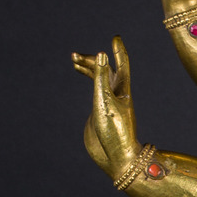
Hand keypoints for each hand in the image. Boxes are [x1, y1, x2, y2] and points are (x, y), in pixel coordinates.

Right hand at [71, 38, 138, 176]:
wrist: (116, 159)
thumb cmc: (114, 132)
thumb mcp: (104, 102)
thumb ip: (101, 78)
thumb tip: (102, 53)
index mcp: (123, 91)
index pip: (122, 65)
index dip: (118, 51)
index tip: (115, 38)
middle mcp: (117, 95)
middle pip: (107, 70)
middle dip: (92, 60)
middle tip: (74, 56)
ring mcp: (110, 104)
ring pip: (100, 80)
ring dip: (89, 68)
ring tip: (74, 60)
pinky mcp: (102, 112)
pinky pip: (96, 92)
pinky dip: (89, 81)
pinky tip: (81, 76)